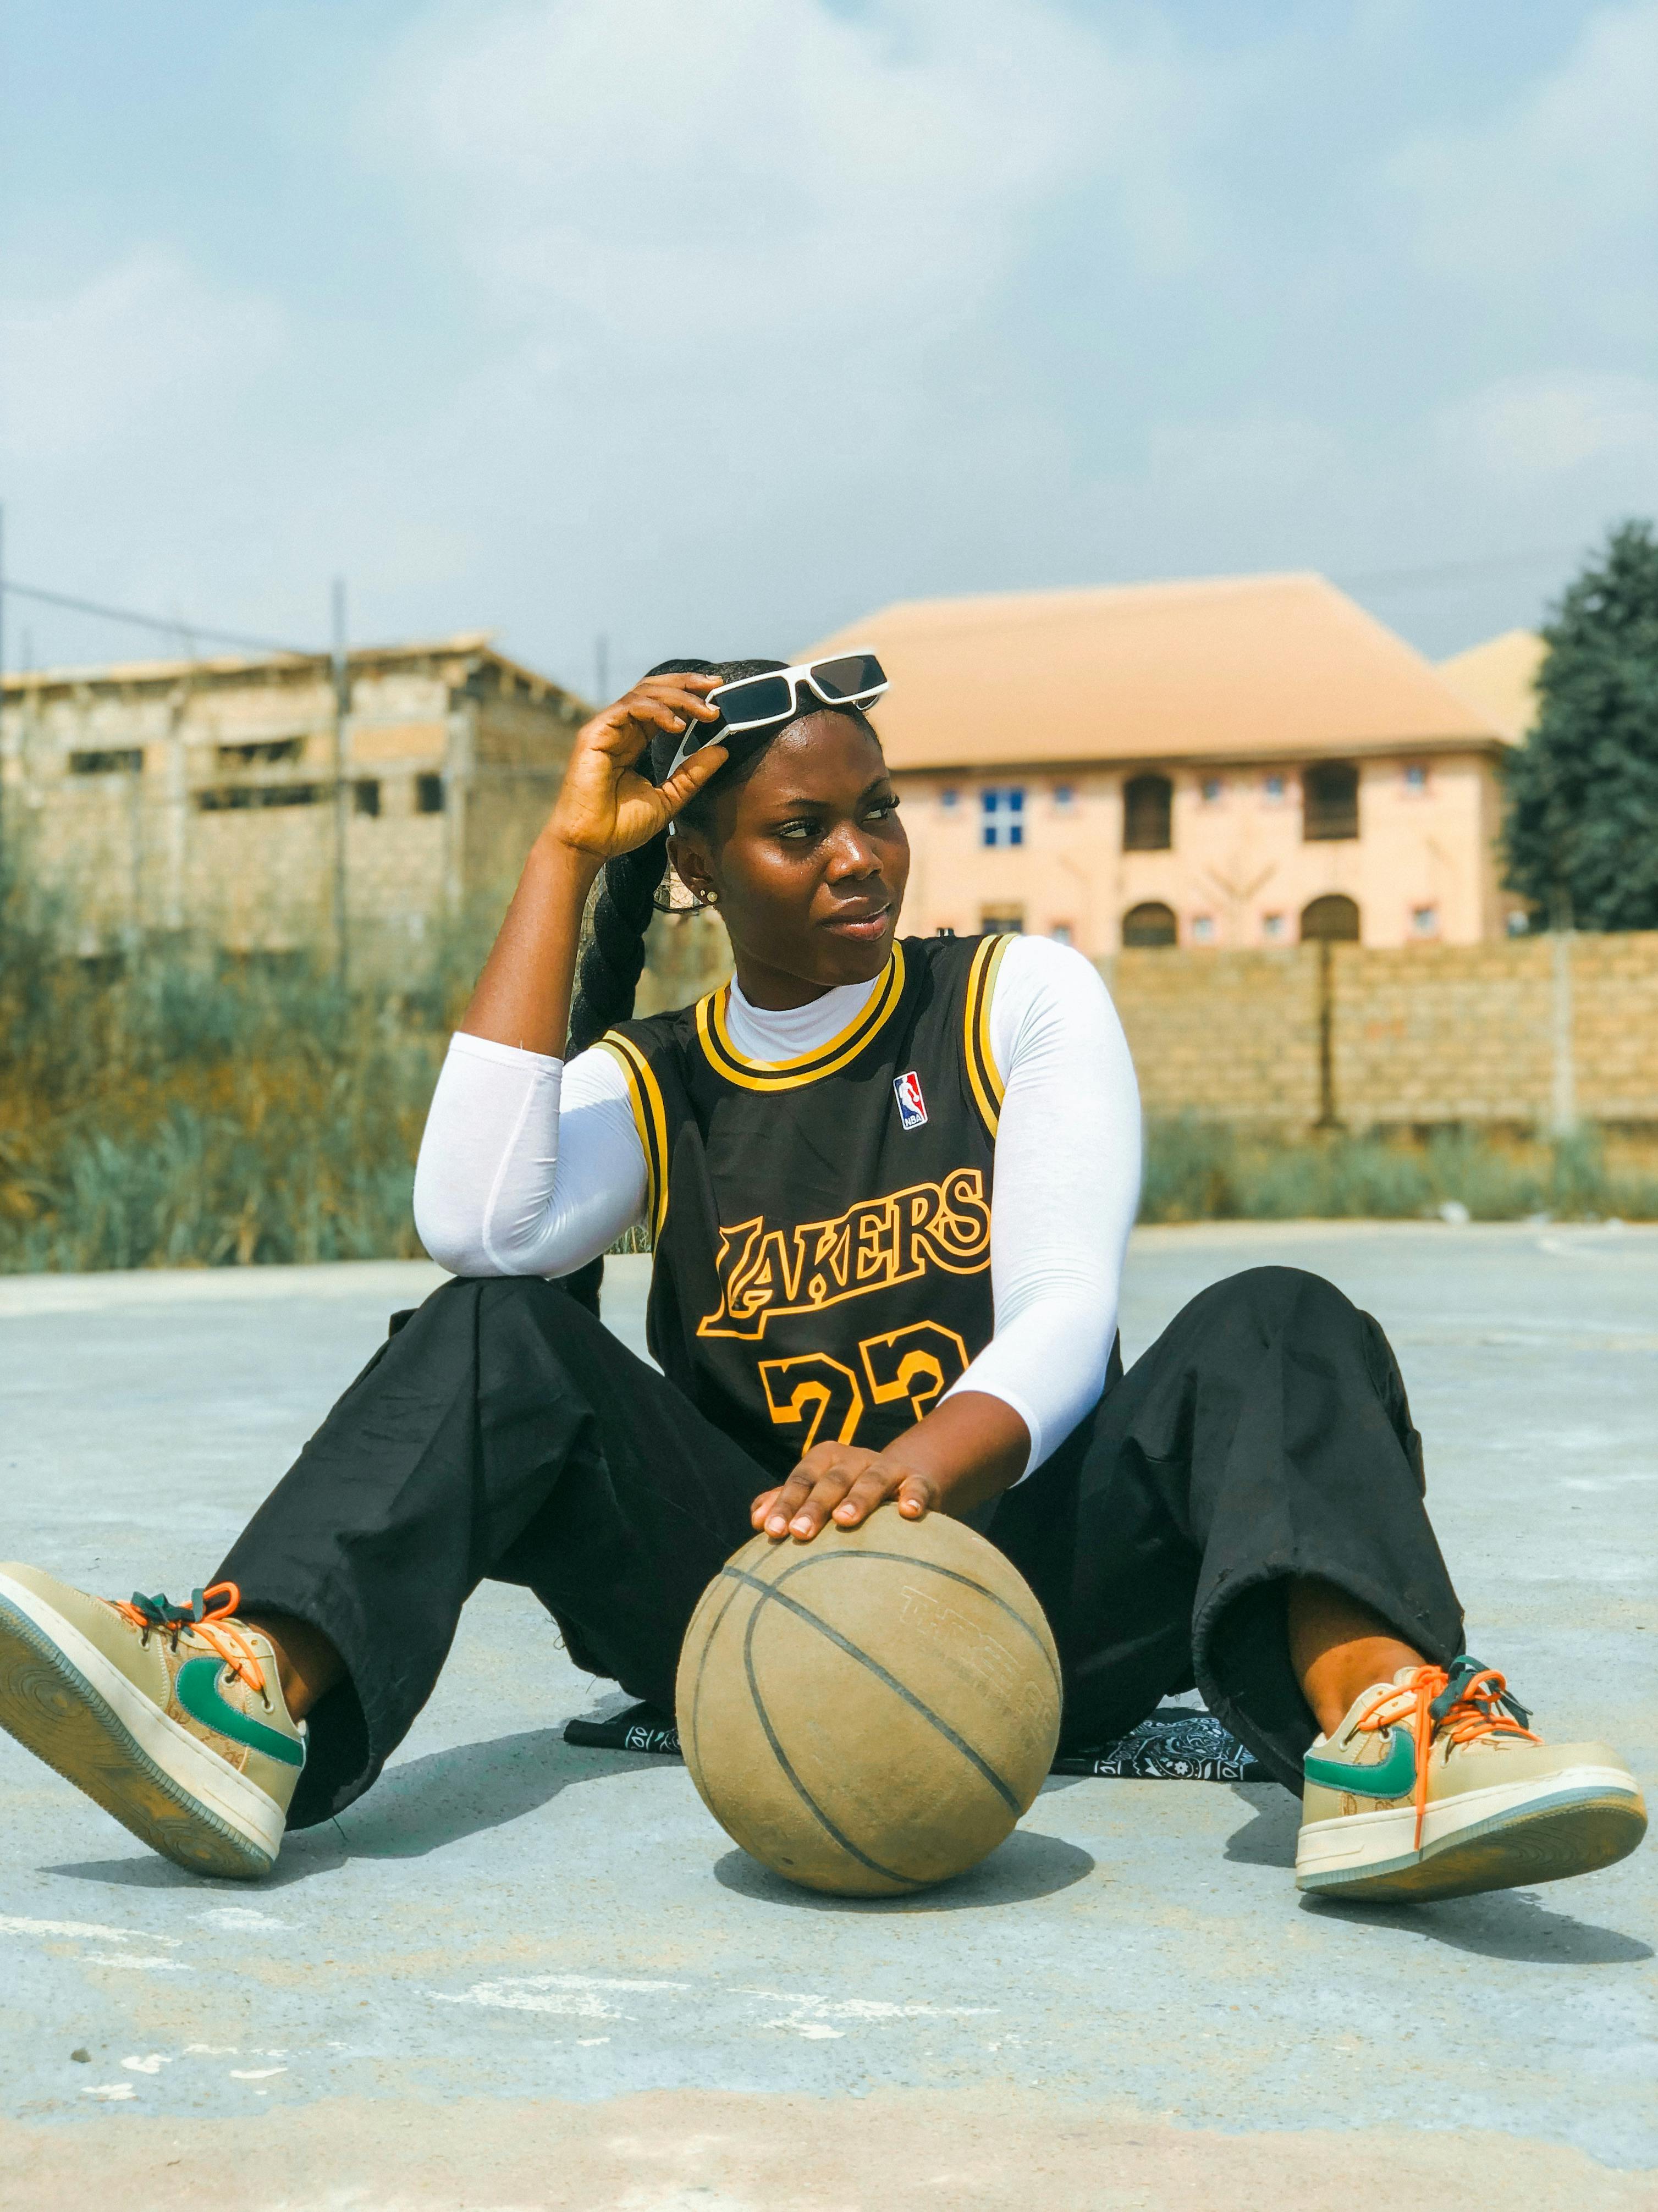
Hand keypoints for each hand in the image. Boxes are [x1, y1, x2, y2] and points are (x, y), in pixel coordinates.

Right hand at [547, 672, 726, 862]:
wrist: (588, 845)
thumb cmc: (620, 826)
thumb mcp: (668, 798)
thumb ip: (692, 774)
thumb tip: (722, 750)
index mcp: (633, 740)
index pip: (662, 706)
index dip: (689, 696)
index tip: (718, 695)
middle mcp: (619, 729)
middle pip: (653, 690)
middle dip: (686, 684)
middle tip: (716, 686)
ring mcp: (605, 729)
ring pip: (643, 693)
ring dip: (678, 697)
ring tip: (705, 711)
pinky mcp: (594, 734)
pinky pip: (628, 708)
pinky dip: (656, 711)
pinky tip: (678, 724)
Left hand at [750, 1442, 940, 1543]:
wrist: (906, 1476)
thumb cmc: (848, 1492)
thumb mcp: (817, 1491)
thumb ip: (786, 1502)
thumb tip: (757, 1520)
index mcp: (825, 1459)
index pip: (801, 1479)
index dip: (785, 1503)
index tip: (772, 1531)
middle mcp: (855, 1459)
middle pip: (832, 1480)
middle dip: (815, 1505)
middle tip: (799, 1532)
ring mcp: (888, 1468)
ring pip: (872, 1479)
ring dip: (858, 1498)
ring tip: (844, 1520)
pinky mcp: (919, 1481)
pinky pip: (917, 1486)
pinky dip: (914, 1496)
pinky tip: (908, 1512)